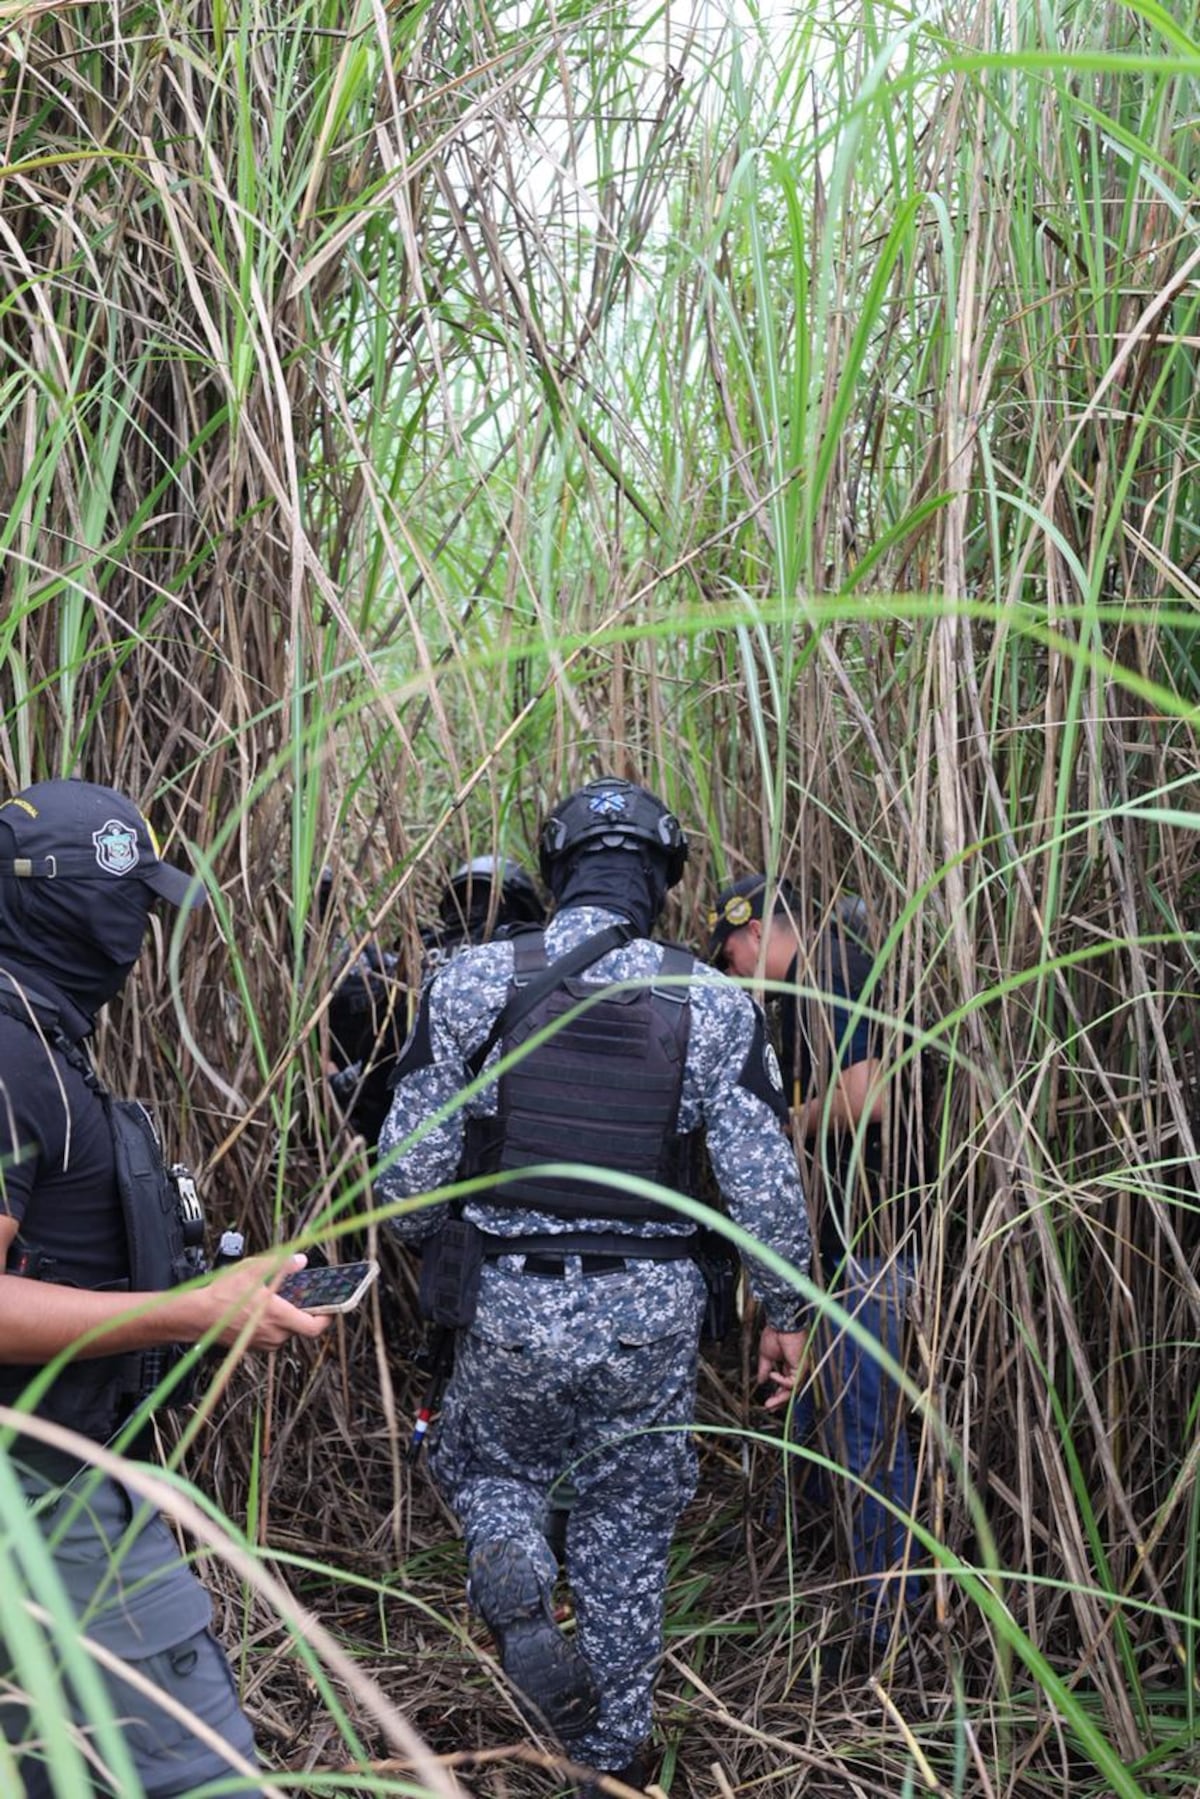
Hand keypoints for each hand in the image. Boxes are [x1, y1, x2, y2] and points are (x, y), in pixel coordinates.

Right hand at [197, 1253, 331, 1350]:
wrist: (197, 1316)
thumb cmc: (223, 1295)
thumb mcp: (253, 1270)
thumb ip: (280, 1264)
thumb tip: (301, 1260)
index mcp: (279, 1318)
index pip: (314, 1328)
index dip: (326, 1318)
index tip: (330, 1308)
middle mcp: (274, 1335)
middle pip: (300, 1327)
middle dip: (301, 1311)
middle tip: (298, 1296)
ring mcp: (263, 1343)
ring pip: (286, 1331)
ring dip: (286, 1317)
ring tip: (275, 1299)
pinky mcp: (253, 1346)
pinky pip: (272, 1336)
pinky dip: (273, 1323)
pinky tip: (261, 1308)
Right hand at [756, 1326, 806, 1411]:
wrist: (780, 1323)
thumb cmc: (775, 1334)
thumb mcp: (766, 1355)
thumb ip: (764, 1369)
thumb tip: (761, 1381)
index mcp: (788, 1365)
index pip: (785, 1385)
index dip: (777, 1395)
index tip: (767, 1402)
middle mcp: (795, 1368)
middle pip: (790, 1390)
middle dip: (779, 1401)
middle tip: (769, 1407)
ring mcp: (800, 1368)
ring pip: (793, 1390)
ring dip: (780, 1398)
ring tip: (770, 1402)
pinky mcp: (801, 1367)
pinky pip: (793, 1382)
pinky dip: (781, 1382)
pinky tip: (773, 1375)